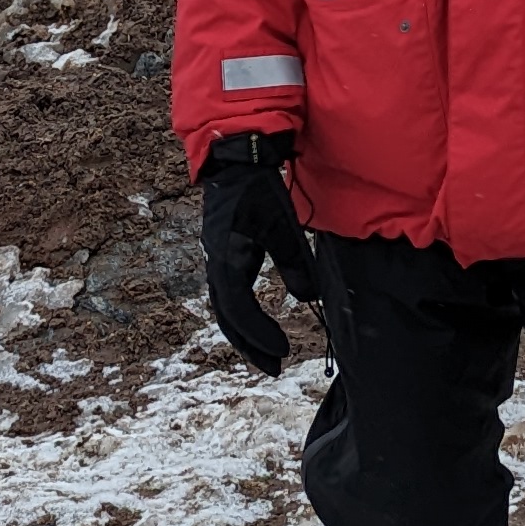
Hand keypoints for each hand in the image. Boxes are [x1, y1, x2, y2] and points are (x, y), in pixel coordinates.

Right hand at [200, 130, 317, 372]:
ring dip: (246, 332)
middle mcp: (216, 264)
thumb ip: (295, 262)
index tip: (283, 351)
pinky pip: (229, 294)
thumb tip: (308, 300)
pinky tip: (259, 321)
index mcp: (226, 259)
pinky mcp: (224, 254)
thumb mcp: (283, 224)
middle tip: (275, 367)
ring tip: (269, 352)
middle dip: (250, 345)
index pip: (238, 309)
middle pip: (228, 317)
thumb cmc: (259, 189)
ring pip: (226, 308)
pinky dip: (243, 314)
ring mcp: (217, 259)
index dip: (259, 334)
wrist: (236, 159)